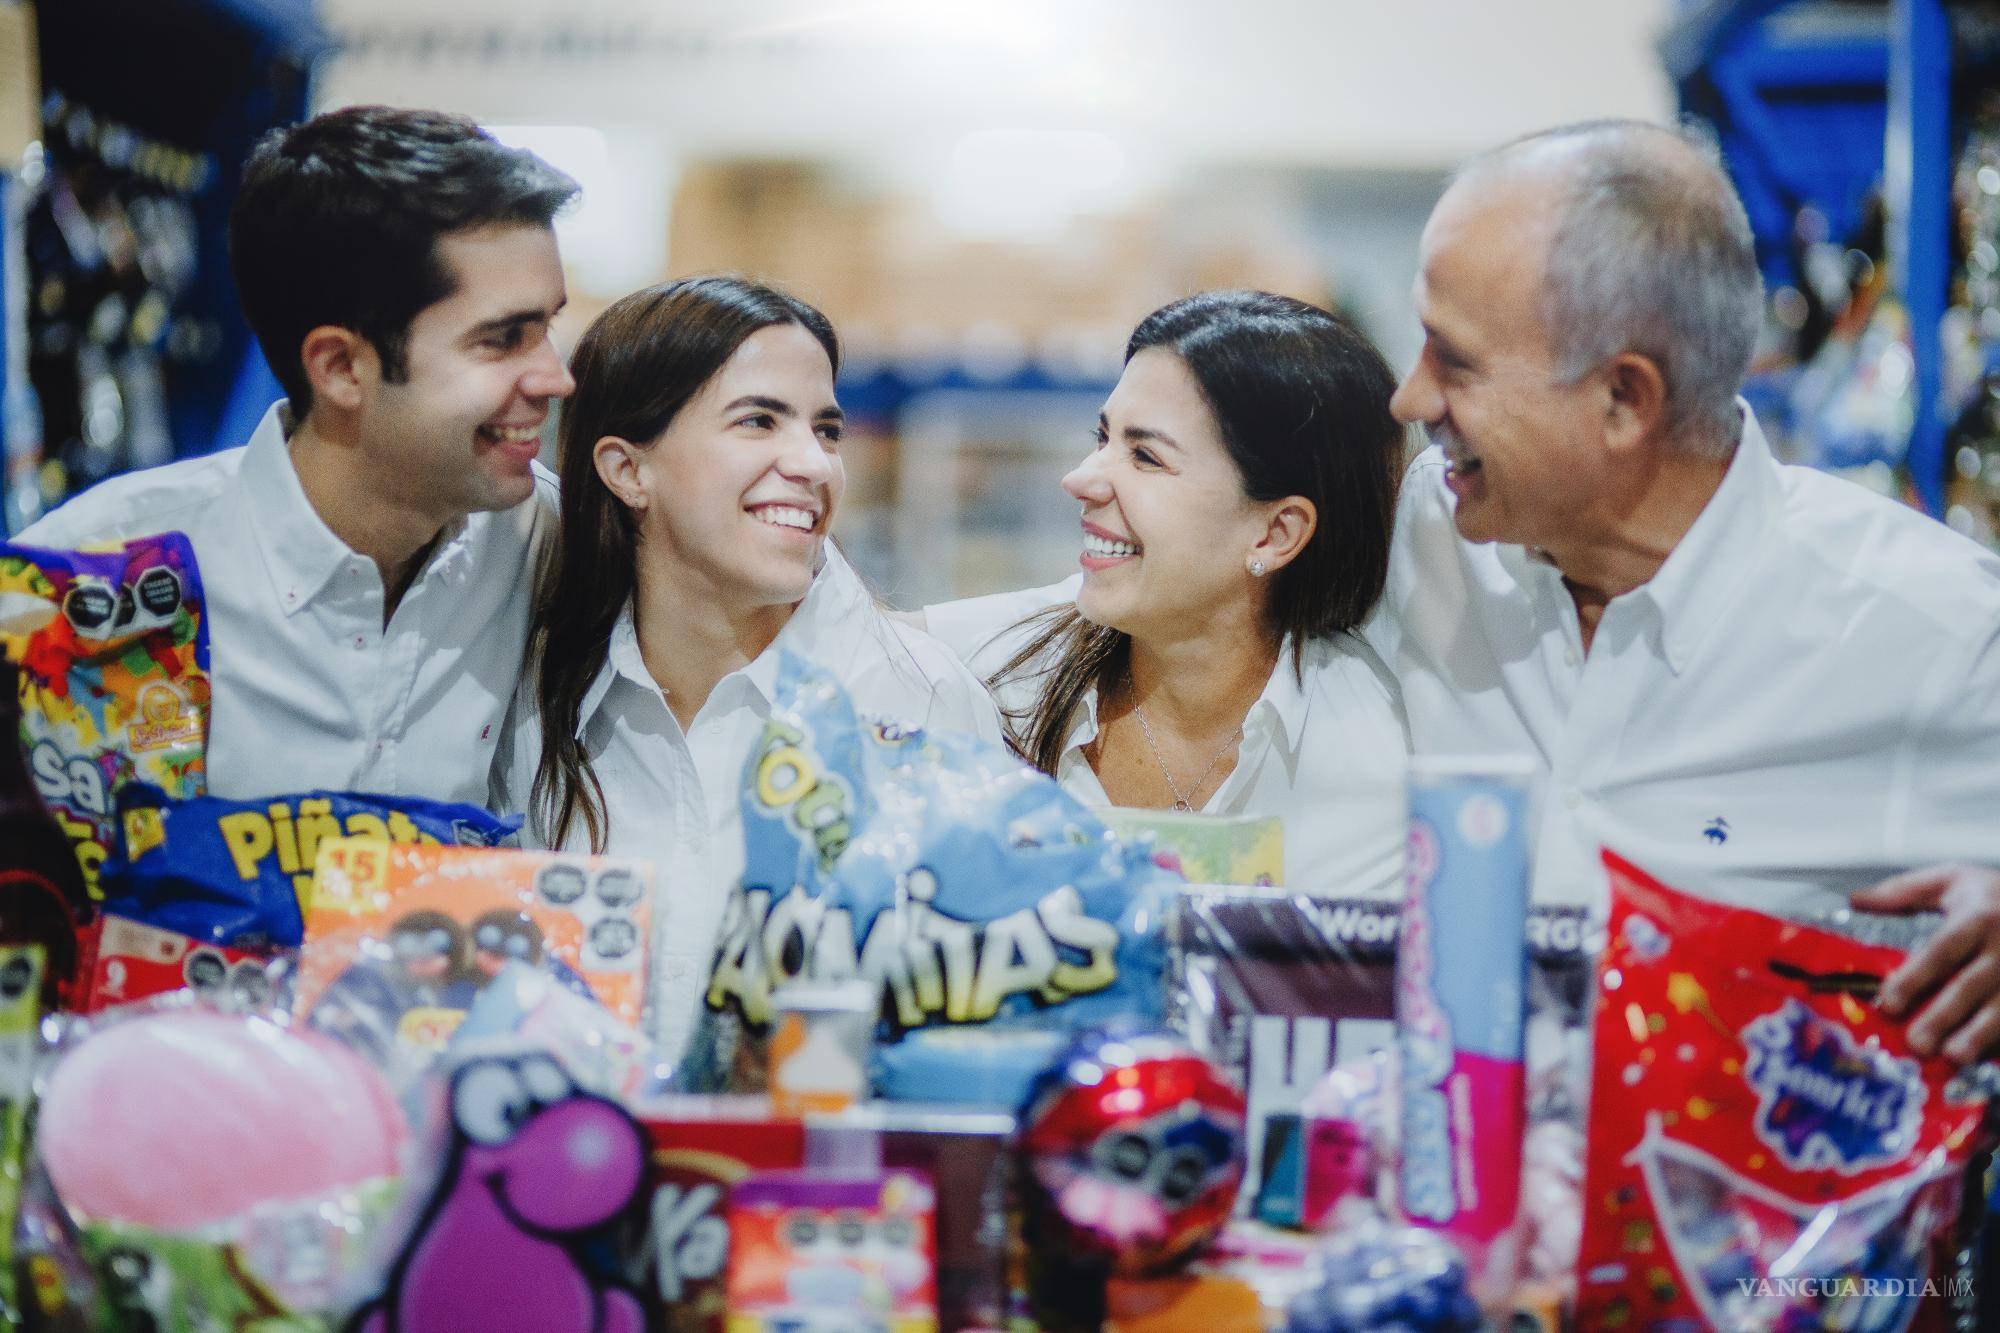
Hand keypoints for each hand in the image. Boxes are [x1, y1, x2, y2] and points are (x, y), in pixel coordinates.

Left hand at [1853, 864, 1999, 1065]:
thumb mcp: (1952, 880)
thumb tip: (1855, 900)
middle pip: (1971, 985)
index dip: (1916, 977)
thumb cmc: (1995, 895)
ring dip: (1979, 1034)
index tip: (1889, 1001)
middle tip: (1916, 1042)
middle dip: (1943, 1015)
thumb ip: (1903, 891)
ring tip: (1954, 1056)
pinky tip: (1986, 1057)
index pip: (1942, 950)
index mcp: (1977, 918)